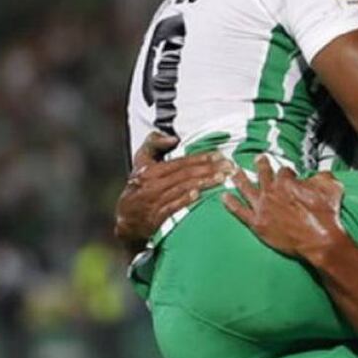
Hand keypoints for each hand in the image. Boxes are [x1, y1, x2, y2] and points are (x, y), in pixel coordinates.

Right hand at [114, 132, 232, 247]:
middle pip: (185, 174)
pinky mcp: (156, 217)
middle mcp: (152, 184)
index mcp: (150, 170)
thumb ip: (153, 144)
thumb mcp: (140, 162)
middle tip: (230, 167)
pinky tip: (200, 195)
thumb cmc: (139, 186)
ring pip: (183, 189)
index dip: (201, 158)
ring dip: (204, 183)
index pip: (180, 162)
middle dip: (209, 169)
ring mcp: (154, 201)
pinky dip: (185, 200)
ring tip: (223, 178)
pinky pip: (173, 206)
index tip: (220, 155)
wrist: (127, 219)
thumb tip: (173, 138)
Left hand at [223, 156, 345, 259]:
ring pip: (246, 188)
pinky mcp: (257, 223)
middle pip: (262, 174)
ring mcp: (262, 207)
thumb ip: (324, 177)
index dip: (287, 172)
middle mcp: (271, 191)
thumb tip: (320, 174)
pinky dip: (230, 203)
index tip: (288, 174)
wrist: (319, 240)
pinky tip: (224, 197)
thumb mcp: (332, 188)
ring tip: (234, 173)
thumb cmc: (326, 216)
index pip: (284, 171)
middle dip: (260, 165)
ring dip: (240, 179)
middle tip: (257, 160)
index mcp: (287, 182)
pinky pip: (239, 211)